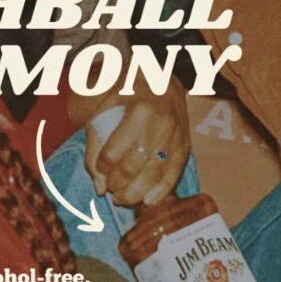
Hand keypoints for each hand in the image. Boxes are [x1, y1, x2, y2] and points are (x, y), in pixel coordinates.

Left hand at [79, 76, 189, 205]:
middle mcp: (161, 124)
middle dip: (118, 184)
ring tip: (122, 198)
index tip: (99, 168)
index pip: (114, 150)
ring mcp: (176, 136)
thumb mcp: (106, 108)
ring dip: (136, 192)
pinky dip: (161, 191)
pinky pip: (173, 174)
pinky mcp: (185, 145)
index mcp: (139, 110)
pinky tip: (148, 200)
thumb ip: (95, 144)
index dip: (102, 166)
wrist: (164, 80)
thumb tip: (99, 186)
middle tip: (110, 189)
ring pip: (153, 174)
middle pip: (134, 166)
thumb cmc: (129, 94)